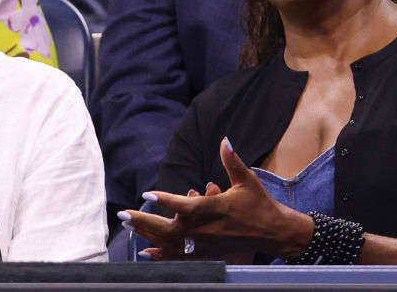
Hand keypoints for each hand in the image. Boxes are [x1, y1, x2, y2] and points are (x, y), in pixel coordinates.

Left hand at [123, 138, 312, 261]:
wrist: (273, 233)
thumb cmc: (259, 204)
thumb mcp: (246, 180)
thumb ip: (232, 160)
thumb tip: (224, 140)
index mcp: (214, 208)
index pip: (185, 205)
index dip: (165, 199)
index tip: (147, 193)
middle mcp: (205, 230)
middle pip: (168, 228)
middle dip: (144, 221)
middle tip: (123, 215)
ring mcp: (204, 245)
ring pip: (170, 243)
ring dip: (147, 234)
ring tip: (128, 226)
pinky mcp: (206, 254)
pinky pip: (179, 257)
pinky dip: (161, 254)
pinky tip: (145, 251)